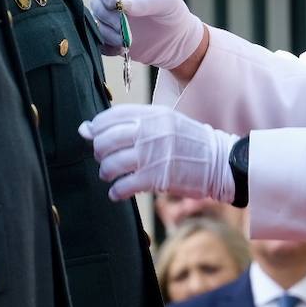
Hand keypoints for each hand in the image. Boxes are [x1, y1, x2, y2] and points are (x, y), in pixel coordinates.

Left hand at [79, 104, 236, 203]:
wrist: (218, 161)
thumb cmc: (189, 141)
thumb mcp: (165, 122)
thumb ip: (133, 123)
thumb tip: (87, 129)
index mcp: (153, 114)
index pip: (111, 116)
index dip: (96, 127)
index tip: (94, 135)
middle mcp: (150, 132)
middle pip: (105, 140)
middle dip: (99, 151)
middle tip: (104, 157)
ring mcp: (152, 155)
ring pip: (111, 163)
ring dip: (106, 172)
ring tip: (110, 175)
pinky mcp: (155, 178)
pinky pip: (123, 185)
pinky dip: (116, 191)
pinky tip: (118, 192)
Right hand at [88, 0, 204, 68]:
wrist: (176, 37)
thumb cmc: (171, 9)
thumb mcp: (164, 0)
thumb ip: (142, 1)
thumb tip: (119, 3)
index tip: (113, 2)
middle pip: (96, 2)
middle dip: (108, 16)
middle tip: (123, 26)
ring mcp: (109, 16)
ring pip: (96, 23)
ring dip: (108, 33)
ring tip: (126, 41)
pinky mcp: (109, 36)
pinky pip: (99, 41)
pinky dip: (107, 46)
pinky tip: (122, 49)